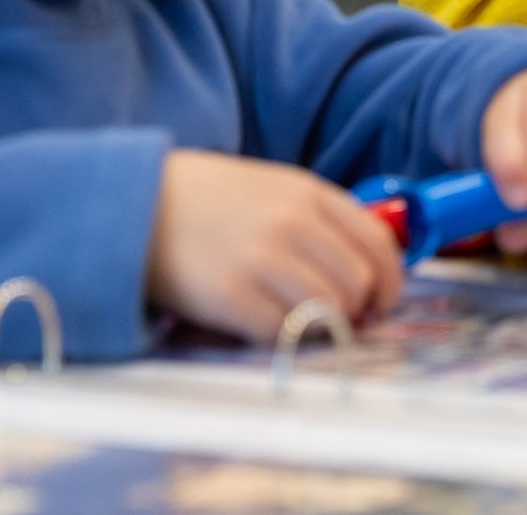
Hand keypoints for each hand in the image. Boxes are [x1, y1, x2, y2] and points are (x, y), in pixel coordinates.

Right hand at [145, 150, 404, 340]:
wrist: (135, 204)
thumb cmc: (207, 199)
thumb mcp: (272, 187)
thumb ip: (318, 218)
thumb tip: (365, 269)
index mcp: (307, 192)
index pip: (377, 242)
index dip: (390, 280)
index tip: (382, 300)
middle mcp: (292, 223)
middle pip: (358, 282)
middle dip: (359, 309)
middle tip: (343, 320)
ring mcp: (261, 259)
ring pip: (328, 311)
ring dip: (324, 327)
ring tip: (303, 323)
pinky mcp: (230, 296)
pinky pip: (282, 333)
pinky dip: (283, 338)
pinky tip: (267, 325)